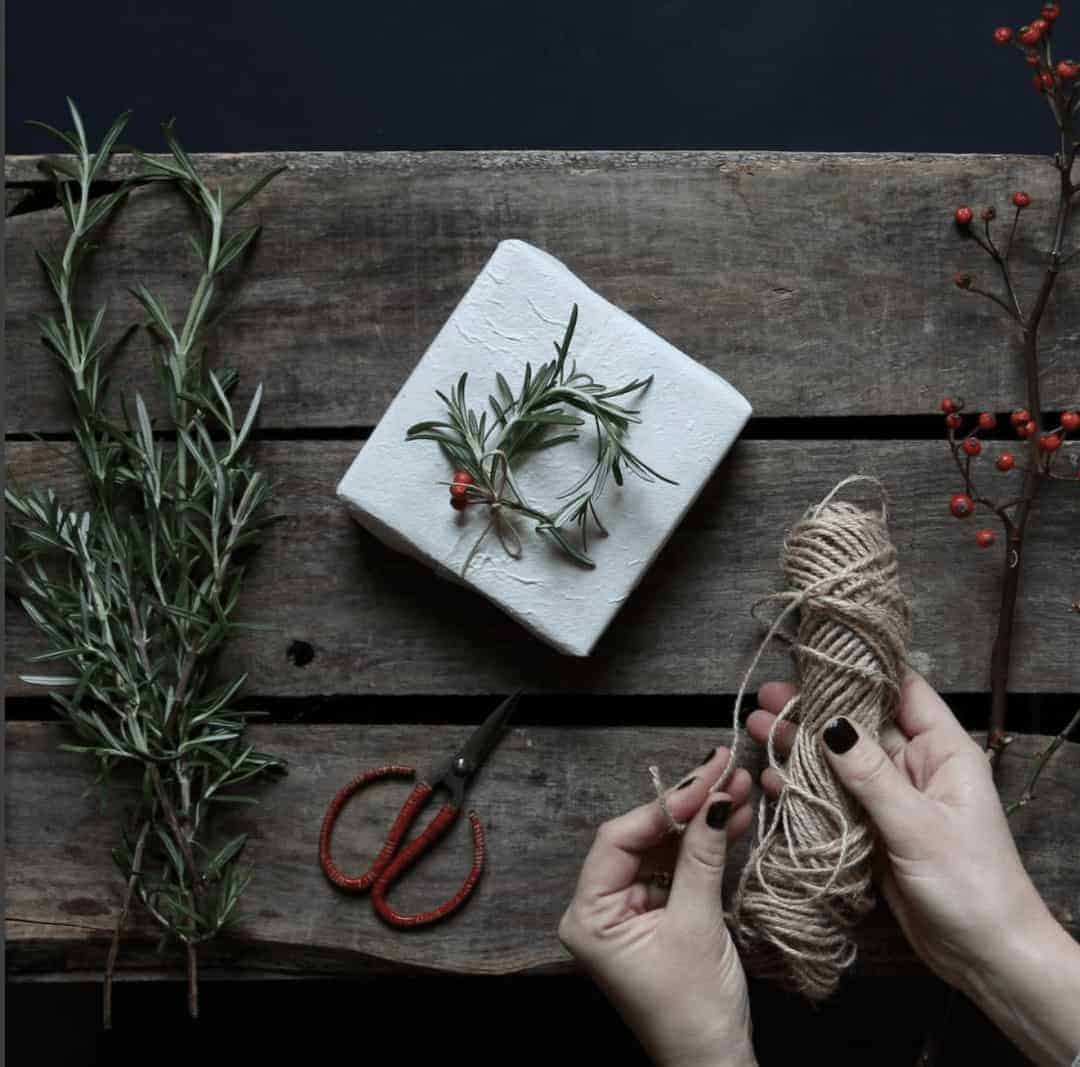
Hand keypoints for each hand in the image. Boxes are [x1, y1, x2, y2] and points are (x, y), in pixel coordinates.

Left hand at [557, 748, 757, 1066]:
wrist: (715, 1065)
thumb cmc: (694, 1011)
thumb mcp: (697, 924)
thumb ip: (702, 856)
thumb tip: (715, 800)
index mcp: (589, 914)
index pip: (619, 838)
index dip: (665, 805)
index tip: (706, 778)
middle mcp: (600, 907)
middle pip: (642, 836)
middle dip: (688, 806)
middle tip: (724, 769)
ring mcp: (628, 909)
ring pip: (663, 847)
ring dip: (703, 821)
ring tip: (740, 787)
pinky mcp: (655, 913)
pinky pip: (677, 868)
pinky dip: (705, 846)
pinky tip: (733, 819)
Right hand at [745, 670, 1052, 992]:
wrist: (985, 957)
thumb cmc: (972, 886)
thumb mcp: (917, 824)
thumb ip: (870, 773)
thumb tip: (831, 723)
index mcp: (943, 752)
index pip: (901, 691)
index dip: (861, 671)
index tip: (817, 656)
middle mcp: (917, 767)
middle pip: (860, 725)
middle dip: (814, 709)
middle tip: (768, 696)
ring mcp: (894, 799)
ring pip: (841, 761)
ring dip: (801, 747)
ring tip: (757, 728)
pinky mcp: (875, 829)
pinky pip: (835, 798)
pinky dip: (805, 788)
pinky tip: (773, 779)